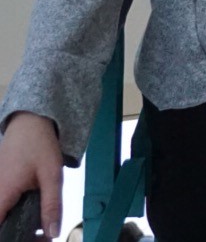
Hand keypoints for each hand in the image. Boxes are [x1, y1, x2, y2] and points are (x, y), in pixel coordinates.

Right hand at [0, 113, 62, 237]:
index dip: (13, 239)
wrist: (29, 122)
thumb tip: (53, 232)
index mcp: (1, 196)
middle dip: (17, 236)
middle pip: (0, 226)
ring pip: (1, 218)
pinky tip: (34, 218)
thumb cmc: (39, 145)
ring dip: (16, 228)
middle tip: (42, 238)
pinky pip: (2, 208)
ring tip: (41, 232)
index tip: (32, 241)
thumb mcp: (52, 175)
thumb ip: (52, 205)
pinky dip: (13, 217)